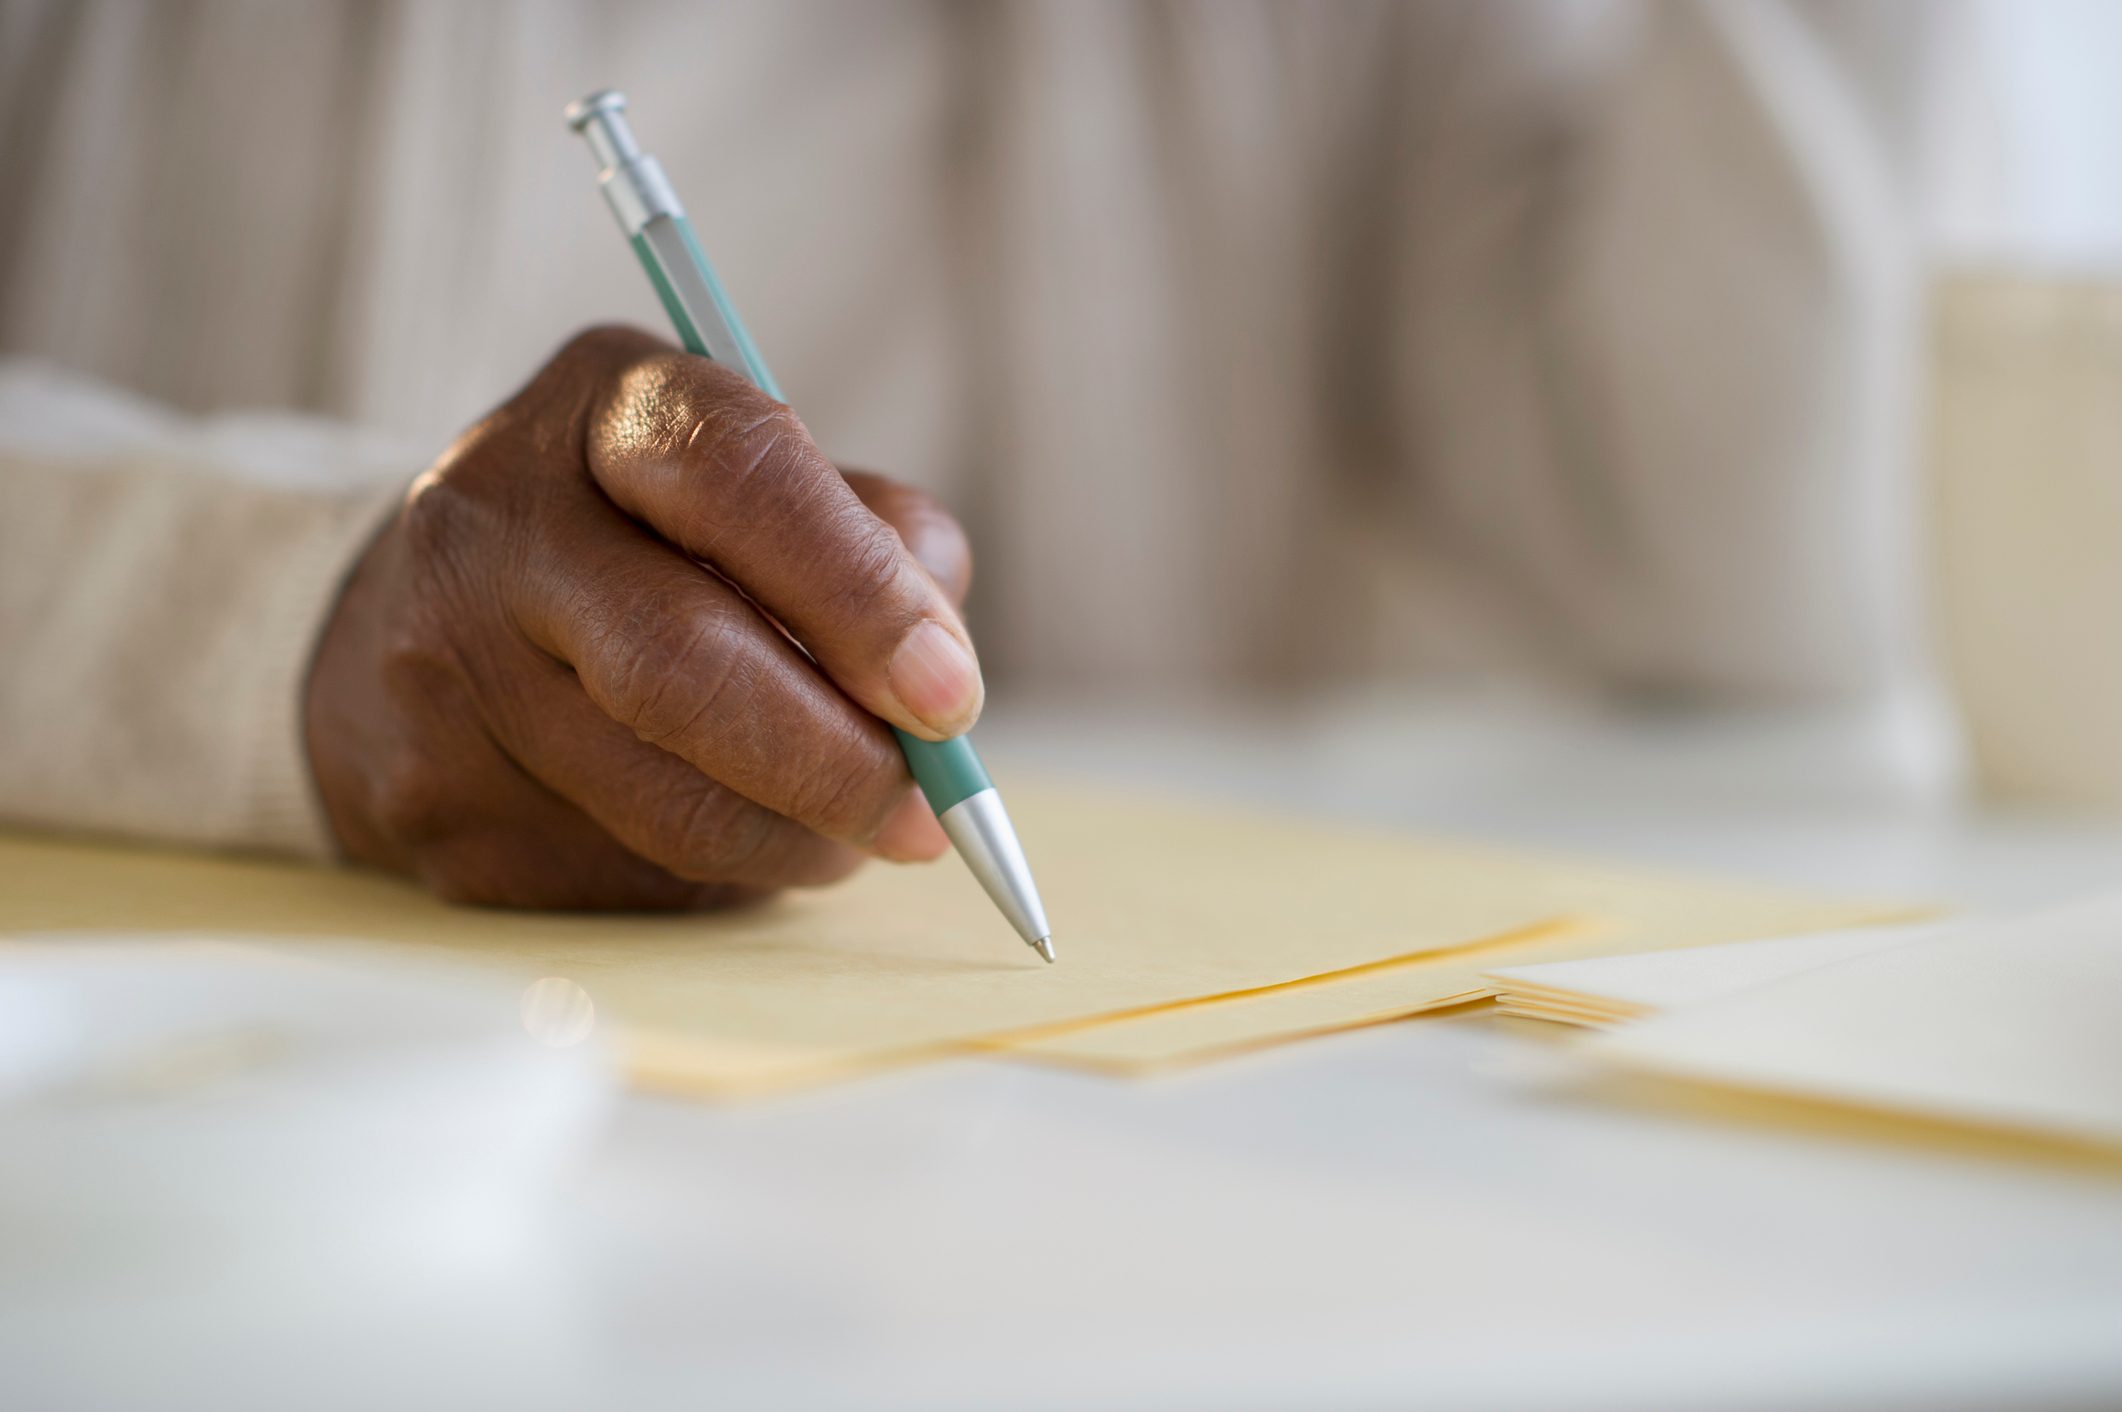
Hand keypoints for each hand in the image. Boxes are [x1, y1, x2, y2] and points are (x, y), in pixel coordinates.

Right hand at [305, 326, 981, 908]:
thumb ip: (872, 538)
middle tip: (929, 812)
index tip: (947, 694)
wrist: (417, 619)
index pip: (737, 477)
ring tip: (857, 830)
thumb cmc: (648, 540)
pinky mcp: (437, 807)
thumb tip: (938, 670)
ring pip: (663, 801)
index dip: (858, 593)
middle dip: (836, 760)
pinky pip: (626, 876)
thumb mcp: (760, 482)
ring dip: (798, 837)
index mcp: (602, 406)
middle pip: (680, 665)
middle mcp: (494, 523)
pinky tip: (742, 833)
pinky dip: (725, 872)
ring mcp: (443, 672)